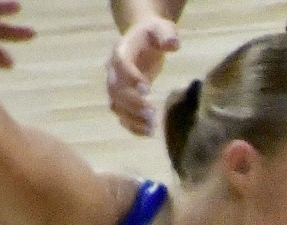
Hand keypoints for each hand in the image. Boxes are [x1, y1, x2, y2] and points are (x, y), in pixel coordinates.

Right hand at [107, 16, 180, 136]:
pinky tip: (148, 133)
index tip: (147, 89)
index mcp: (121, 50)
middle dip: (133, 104)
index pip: (121, 64)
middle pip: (115, 90)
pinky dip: (132, 126)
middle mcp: (113, 69)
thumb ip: (167, 35)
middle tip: (153, 114)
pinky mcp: (122, 97)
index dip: (131, 77)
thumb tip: (173, 44)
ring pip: (116, 105)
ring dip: (132, 119)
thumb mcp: (163, 28)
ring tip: (152, 128)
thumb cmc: (154, 33)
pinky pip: (121, 115)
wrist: (142, 38)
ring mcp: (116, 85)